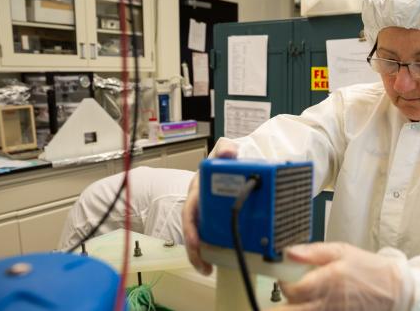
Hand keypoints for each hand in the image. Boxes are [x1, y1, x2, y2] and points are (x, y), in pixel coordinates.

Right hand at [182, 138, 238, 274]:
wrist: (225, 169)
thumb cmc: (220, 164)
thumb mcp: (222, 153)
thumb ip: (225, 149)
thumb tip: (229, 152)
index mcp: (197, 190)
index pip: (190, 211)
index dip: (191, 227)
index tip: (196, 242)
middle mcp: (196, 205)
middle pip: (190, 229)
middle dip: (193, 248)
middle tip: (202, 264)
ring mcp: (202, 215)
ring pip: (195, 237)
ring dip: (198, 255)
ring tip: (206, 269)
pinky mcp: (210, 223)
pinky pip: (205, 239)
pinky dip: (207, 253)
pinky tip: (212, 266)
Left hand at [268, 242, 408, 310]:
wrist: (394, 290)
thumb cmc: (369, 269)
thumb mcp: (342, 251)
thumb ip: (312, 252)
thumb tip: (288, 252)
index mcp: (327, 281)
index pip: (291, 289)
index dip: (284, 281)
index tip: (287, 273)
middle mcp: (327, 302)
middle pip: (291, 308)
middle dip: (287, 298)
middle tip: (293, 286)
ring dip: (298, 304)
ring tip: (309, 292)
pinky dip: (311, 308)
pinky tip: (319, 299)